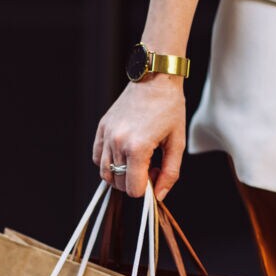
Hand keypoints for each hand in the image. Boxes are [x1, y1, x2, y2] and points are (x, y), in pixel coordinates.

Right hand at [92, 74, 185, 199]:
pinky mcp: (102, 128)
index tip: (156, 174)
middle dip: (134, 182)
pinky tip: (123, 153)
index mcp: (138, 148)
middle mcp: (118, 142)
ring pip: (105, 173)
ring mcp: (107, 134)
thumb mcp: (177, 144)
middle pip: (118, 184)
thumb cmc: (170, 108)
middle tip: (150, 166)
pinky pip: (98, 157)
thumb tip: (158, 196)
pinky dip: (108, 162)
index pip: (134, 189)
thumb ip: (169, 174)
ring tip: (136, 161)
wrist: (155, 79)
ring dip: (120, 174)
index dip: (147, 189)